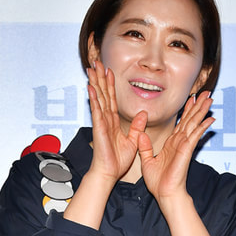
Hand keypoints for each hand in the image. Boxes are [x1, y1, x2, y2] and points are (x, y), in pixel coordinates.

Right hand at [87, 61, 146, 183]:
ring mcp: (101, 122)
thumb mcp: (133, 141)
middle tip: (97, 62)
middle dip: (100, 77)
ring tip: (92, 68)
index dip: (111, 85)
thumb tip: (143, 114)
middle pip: (103, 94)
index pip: (112, 99)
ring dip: (95, 82)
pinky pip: (97, 110)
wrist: (108, 173)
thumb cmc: (117, 161)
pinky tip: (91, 87)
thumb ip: (137, 127)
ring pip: (99, 98)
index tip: (110, 71)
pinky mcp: (99, 128)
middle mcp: (106, 120)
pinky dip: (94, 98)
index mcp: (113, 122)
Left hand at [137, 91, 214, 204]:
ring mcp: (184, 146)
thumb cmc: (158, 182)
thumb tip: (140, 135)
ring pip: (194, 124)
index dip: (187, 111)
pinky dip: (202, 127)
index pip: (181, 123)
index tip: (191, 99)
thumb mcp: (146, 161)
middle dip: (197, 106)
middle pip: (190, 120)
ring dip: (202, 111)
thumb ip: (144, 147)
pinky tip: (210, 119)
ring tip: (210, 99)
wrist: (164, 194)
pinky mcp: (186, 151)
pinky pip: (195, 136)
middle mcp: (180, 143)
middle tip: (206, 93)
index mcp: (171, 144)